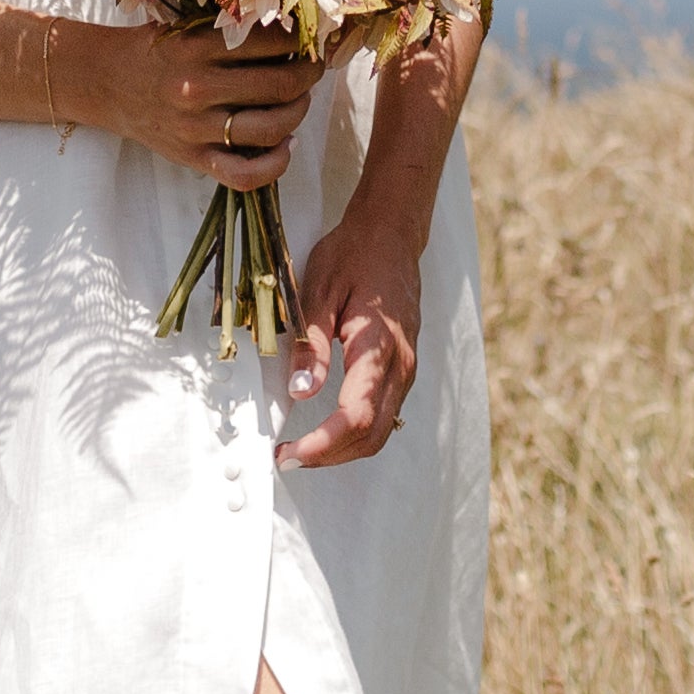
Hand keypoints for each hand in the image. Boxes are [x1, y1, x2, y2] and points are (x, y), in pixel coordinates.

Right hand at [88, 25, 318, 190]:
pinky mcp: (193, 158)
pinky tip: (287, 145)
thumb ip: (228, 27)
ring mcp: (195, 128)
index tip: (311, 36)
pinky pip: (245, 174)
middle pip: (279, 86)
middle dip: (308, 74)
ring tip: (301, 100)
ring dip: (299, 113)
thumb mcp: (185, 26)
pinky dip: (275, 165)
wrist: (105, 83)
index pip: (270, 43)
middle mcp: (196, 88)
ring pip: (270, 128)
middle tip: (314, 67)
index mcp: (196, 47)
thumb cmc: (153, 49)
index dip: (301, 40)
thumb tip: (290, 26)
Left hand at [274, 201, 425, 468]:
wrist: (391, 234)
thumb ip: (311, 345)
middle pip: (371, 436)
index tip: (287, 452)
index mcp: (377, 347)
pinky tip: (326, 431)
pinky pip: (384, 416)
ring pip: (381, 431)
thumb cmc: (352, 255)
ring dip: (342, 450)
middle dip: (328, 456)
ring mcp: (406, 370)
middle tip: (286, 458)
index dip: (321, 444)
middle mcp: (400, 366)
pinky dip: (355, 434)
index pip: (354, 416)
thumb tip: (300, 393)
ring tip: (301, 449)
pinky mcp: (403, 369)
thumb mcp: (318, 292)